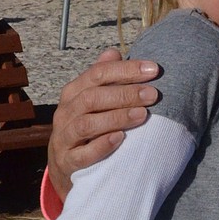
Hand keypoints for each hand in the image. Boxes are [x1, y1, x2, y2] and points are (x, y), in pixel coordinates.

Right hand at [48, 48, 158, 198]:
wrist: (66, 167)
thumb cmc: (86, 129)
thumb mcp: (92, 102)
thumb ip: (103, 79)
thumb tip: (114, 52)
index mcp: (73, 93)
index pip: (97, 74)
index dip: (126, 70)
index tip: (154, 70)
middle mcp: (66, 113)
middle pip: (92, 97)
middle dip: (125, 94)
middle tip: (153, 95)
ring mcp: (64, 138)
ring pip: (86, 124)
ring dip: (116, 117)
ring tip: (142, 115)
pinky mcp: (67, 162)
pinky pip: (82, 155)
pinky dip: (101, 146)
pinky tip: (121, 139)